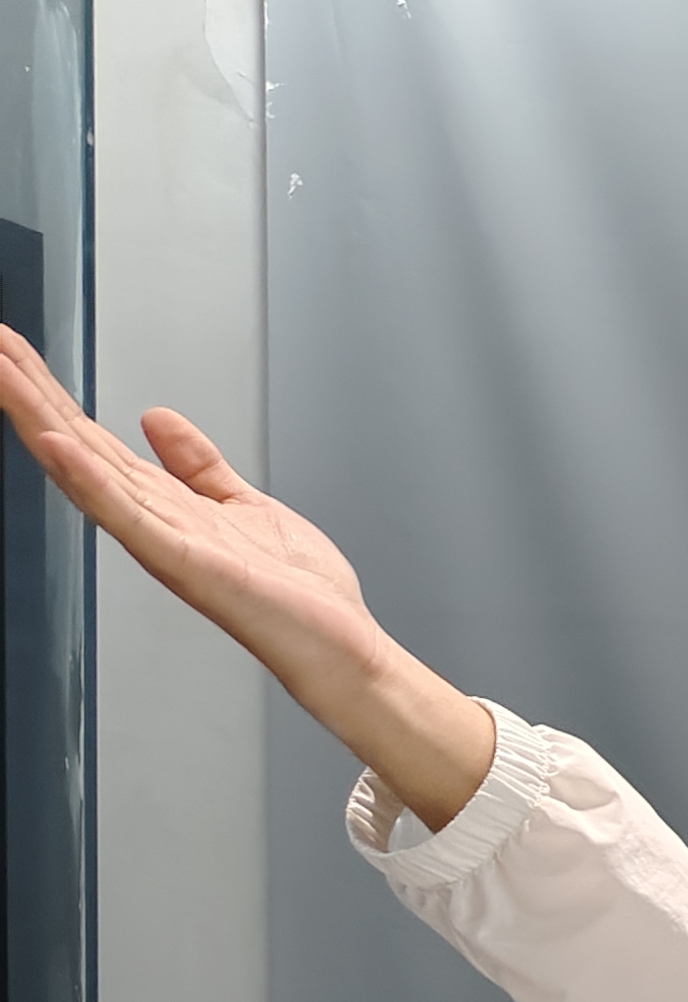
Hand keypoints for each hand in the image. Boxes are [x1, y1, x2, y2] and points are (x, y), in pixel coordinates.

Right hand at [0, 327, 493, 828]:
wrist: (339, 650)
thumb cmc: (299, 594)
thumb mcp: (244, 505)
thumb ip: (198, 465)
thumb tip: (156, 417)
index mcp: (166, 506)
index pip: (96, 440)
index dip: (54, 395)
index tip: (16, 351)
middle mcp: (154, 522)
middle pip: (79, 447)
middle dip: (32, 396)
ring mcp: (165, 542)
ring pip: (89, 472)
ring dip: (42, 422)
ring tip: (2, 375)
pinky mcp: (187, 563)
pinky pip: (129, 517)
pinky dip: (90, 481)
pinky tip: (57, 445)